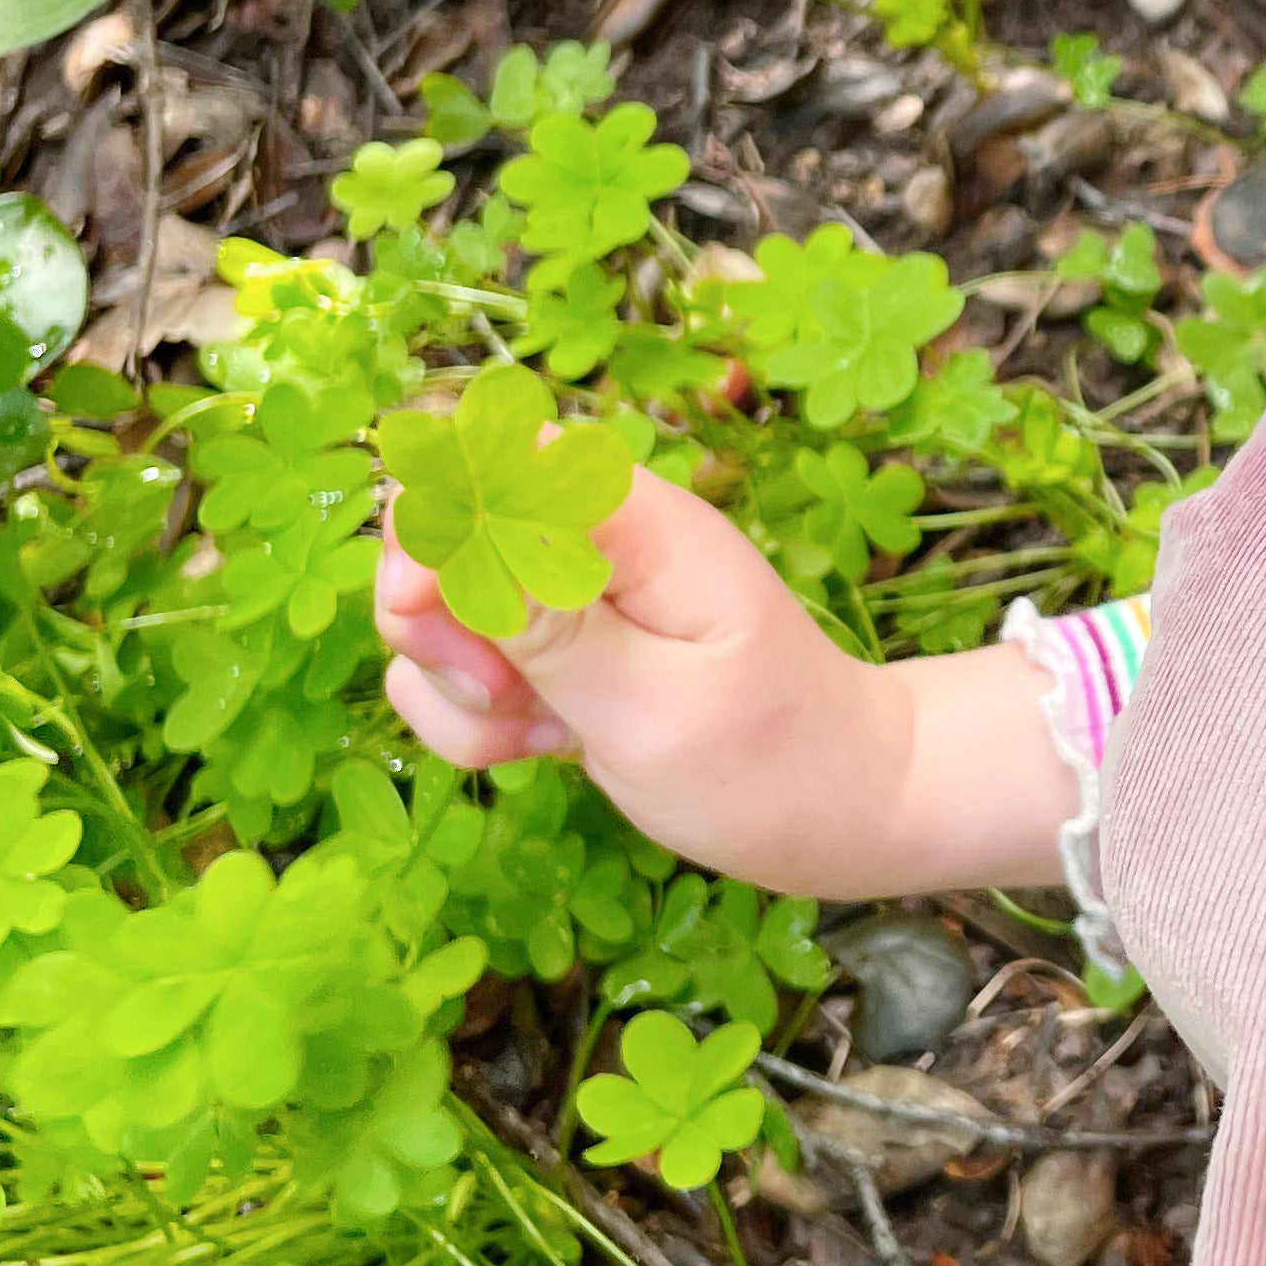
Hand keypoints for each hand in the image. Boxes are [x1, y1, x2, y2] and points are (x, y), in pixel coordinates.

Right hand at [376, 464, 1081, 899]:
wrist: (835, 809)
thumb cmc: (771, 762)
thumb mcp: (652, 708)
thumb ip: (548, 629)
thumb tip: (450, 540)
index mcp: (640, 526)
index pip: (496, 456)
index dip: (433, 522)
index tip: (430, 617)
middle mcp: (600, 543)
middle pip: (444, 528)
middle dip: (433, 619)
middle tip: (500, 693)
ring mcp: (575, 598)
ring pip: (443, 610)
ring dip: (460, 683)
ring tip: (545, 732)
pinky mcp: (560, 653)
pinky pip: (468, 669)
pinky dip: (482, 717)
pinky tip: (548, 746)